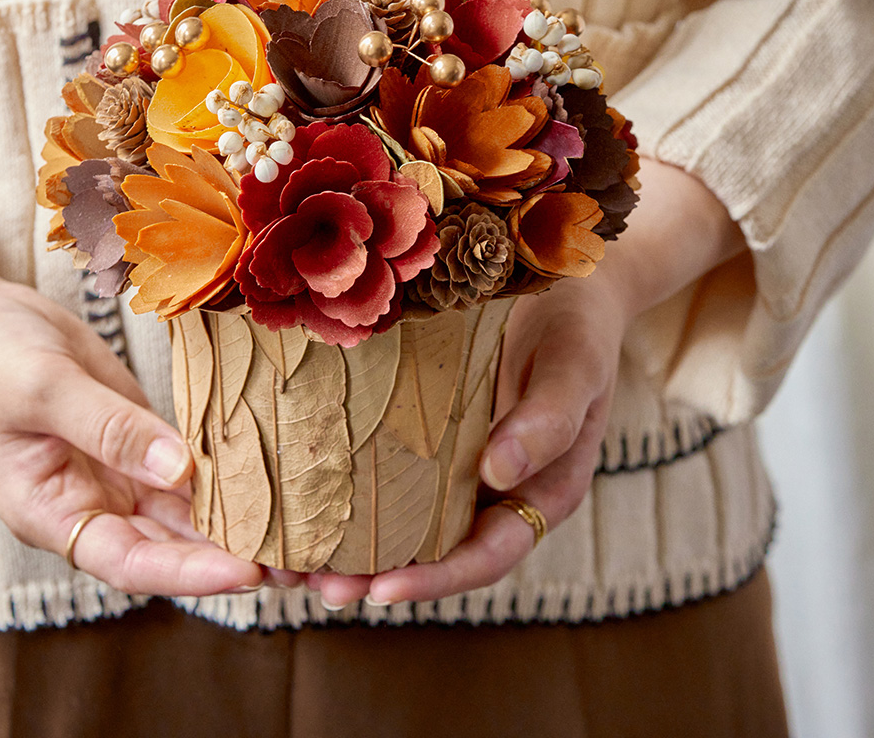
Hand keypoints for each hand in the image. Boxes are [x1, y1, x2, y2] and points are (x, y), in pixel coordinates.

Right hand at [0, 205, 264, 595]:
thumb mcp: (43, 390)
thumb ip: (108, 429)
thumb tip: (179, 469)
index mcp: (54, 513)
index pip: (131, 562)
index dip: (191, 574)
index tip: (249, 572)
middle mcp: (94, 503)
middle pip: (172, 546)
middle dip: (234, 557)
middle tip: (300, 562)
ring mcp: (120, 470)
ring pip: (188, 509)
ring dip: (241, 520)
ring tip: (302, 528)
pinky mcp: (141, 436)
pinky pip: (191, 462)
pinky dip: (229, 470)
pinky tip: (273, 472)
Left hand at [308, 157, 746, 607]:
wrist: (565, 283)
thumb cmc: (581, 328)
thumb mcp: (576, 369)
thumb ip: (550, 420)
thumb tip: (499, 474)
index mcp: (539, 492)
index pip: (487, 553)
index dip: (438, 578)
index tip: (383, 591)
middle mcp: (493, 486)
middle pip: (433, 547)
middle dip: (375, 572)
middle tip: (314, 583)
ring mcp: (457, 456)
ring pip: (403, 512)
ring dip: (351, 537)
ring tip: (292, 554)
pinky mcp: (428, 423)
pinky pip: (389, 458)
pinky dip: (350, 478)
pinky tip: (306, 481)